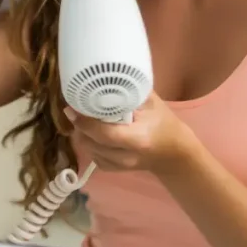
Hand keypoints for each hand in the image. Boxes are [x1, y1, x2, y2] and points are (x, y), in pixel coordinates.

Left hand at [64, 93, 198, 176]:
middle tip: (76, 110)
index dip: (85, 122)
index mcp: (138, 139)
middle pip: (91, 143)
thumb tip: (106, 77)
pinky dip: (89, 144)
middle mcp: (127, 156)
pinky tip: (93, 133)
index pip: (104, 134)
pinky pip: (93, 157)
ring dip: (82, 134)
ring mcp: (120, 166)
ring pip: (89, 150)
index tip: (72, 108)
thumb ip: (130, 92)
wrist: (174, 154)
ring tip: (84, 119)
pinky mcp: (114, 170)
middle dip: (80, 126)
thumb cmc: (163, 123)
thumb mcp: (152, 103)